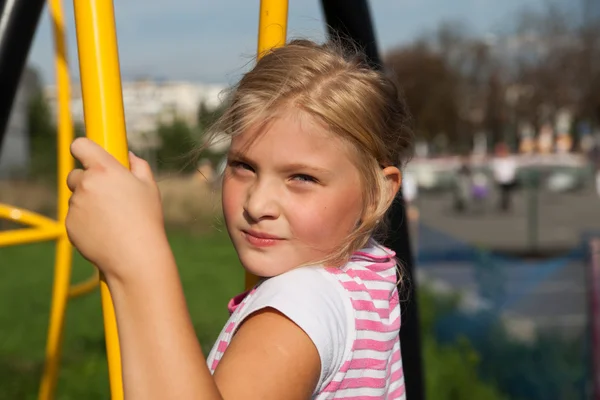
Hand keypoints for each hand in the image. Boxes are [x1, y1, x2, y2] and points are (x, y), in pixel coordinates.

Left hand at [66, 137, 166, 282]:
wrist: (134, 255)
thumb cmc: (146, 220)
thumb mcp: (149, 188)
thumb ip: (138, 166)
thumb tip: (129, 156)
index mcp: (105, 169)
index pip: (80, 145)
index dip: (83, 149)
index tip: (88, 155)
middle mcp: (86, 184)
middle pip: (76, 174)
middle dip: (88, 182)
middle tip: (108, 197)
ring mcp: (75, 204)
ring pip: (76, 198)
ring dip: (88, 204)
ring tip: (111, 220)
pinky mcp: (69, 224)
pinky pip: (75, 217)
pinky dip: (85, 222)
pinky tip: (104, 231)